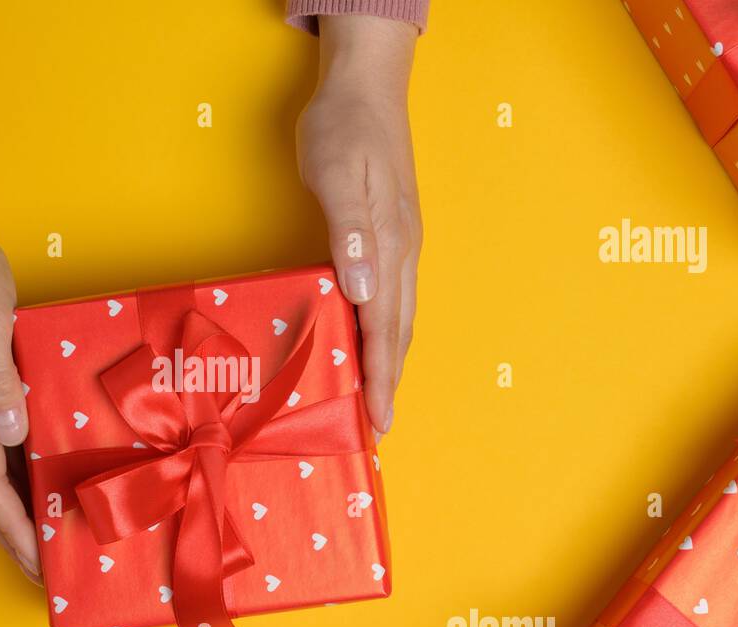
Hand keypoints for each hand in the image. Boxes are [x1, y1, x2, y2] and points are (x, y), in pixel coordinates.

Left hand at [296, 15, 420, 435]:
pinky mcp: (396, 235)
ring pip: (401, 317)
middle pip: (400, 331)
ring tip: (379, 398)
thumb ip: (349, 232)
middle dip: (390, 382)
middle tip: (378, 428)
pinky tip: (374, 341)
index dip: (381, 376)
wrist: (367, 86)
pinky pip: (396, 297)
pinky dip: (388, 330)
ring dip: (391, 361)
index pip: (385, 325)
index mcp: (389, 244)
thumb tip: (363, 291)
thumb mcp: (334, 173)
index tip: (378, 419)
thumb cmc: (342, 128)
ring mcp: (404, 244)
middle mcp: (403, 252)